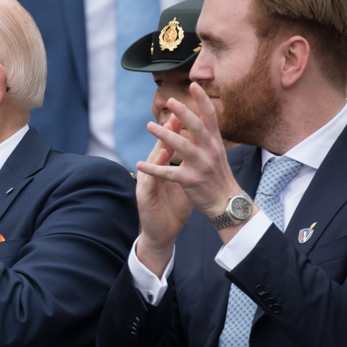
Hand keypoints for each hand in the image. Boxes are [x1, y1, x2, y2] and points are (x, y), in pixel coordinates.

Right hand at [134, 117, 193, 275]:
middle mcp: (154, 173)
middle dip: (169, 130)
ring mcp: (147, 183)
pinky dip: (151, 170)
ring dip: (158, 146)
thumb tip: (203, 154)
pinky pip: (147, 181)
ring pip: (152, 161)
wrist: (160, 233)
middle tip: (175, 113)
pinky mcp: (143, 197)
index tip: (189, 112)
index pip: (172, 146)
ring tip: (164, 131)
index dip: (179, 130)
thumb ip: (189, 169)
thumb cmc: (172, 209)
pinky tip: (155, 161)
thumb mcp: (183, 186)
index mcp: (165, 169)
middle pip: (161, 147)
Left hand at [136, 83, 248, 229]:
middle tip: (170, 101)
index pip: (210, 117)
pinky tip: (139, 163)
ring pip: (181, 146)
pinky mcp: (190, 180)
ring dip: (164, 135)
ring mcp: (201, 166)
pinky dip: (153, 168)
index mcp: (215, 143)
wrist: (227, 203)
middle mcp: (210, 151)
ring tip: (149, 125)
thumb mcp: (217, 153)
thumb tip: (199, 118)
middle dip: (183, 113)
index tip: (194, 84)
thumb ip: (207, 137)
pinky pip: (168, 172)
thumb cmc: (218, 176)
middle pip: (197, 127)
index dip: (202, 100)